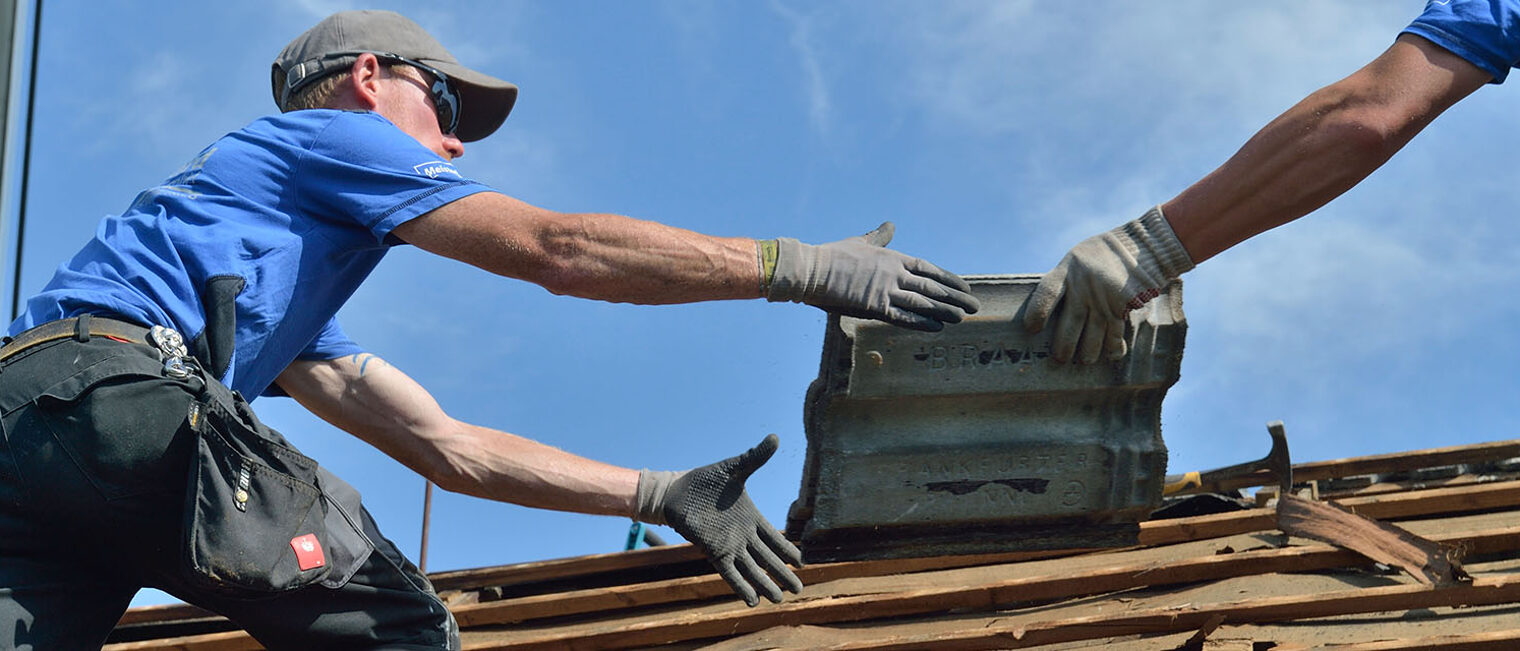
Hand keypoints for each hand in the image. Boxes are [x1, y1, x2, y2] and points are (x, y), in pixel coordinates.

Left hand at [635, 434, 802, 605]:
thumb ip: (755, 457)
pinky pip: (731, 573)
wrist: (676, 492)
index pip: (775, 538)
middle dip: (783, 574)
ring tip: (779, 600)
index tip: (802, 563)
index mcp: (752, 518)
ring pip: (752, 570)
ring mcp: (730, 545)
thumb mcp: (734, 468)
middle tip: (799, 590)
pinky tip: (752, 601)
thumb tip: (775, 437)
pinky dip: (741, 587)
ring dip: (765, 584)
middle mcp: (743, 535)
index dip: (789, 551)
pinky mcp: (714, 552)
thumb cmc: (704, 481)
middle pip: (768, 559)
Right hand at [764, 222, 979, 330]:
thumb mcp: (860, 242)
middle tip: (975, 306)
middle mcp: (894, 273)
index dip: (948, 279)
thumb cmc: (832, 255)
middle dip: (955, 297)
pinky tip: (938, 327)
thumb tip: (890, 224)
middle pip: (931, 287)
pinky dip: (922, 322)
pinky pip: (903, 317)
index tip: (964, 287)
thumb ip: (878, 236)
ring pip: (922, 302)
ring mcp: (885, 290)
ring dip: (944, 311)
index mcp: (892, 257)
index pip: (928, 268)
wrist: (811, 269)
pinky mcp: (874, 306)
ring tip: (963, 318)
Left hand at [1023, 207, 1193, 363]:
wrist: (1140, 246)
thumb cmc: (1099, 256)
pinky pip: (1115, 334)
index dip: (1037, 314)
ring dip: (1088, 352)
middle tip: (1061, 359)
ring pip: (1093, 334)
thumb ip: (1063, 283)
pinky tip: (1111, 355)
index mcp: (1067, 270)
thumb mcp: (1076, 259)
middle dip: (1064, 346)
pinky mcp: (1123, 307)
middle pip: (1070, 323)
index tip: (1032, 330)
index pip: (1046, 294)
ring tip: (1084, 361)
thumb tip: (1045, 315)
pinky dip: (1113, 348)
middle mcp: (1084, 285)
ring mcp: (1105, 298)